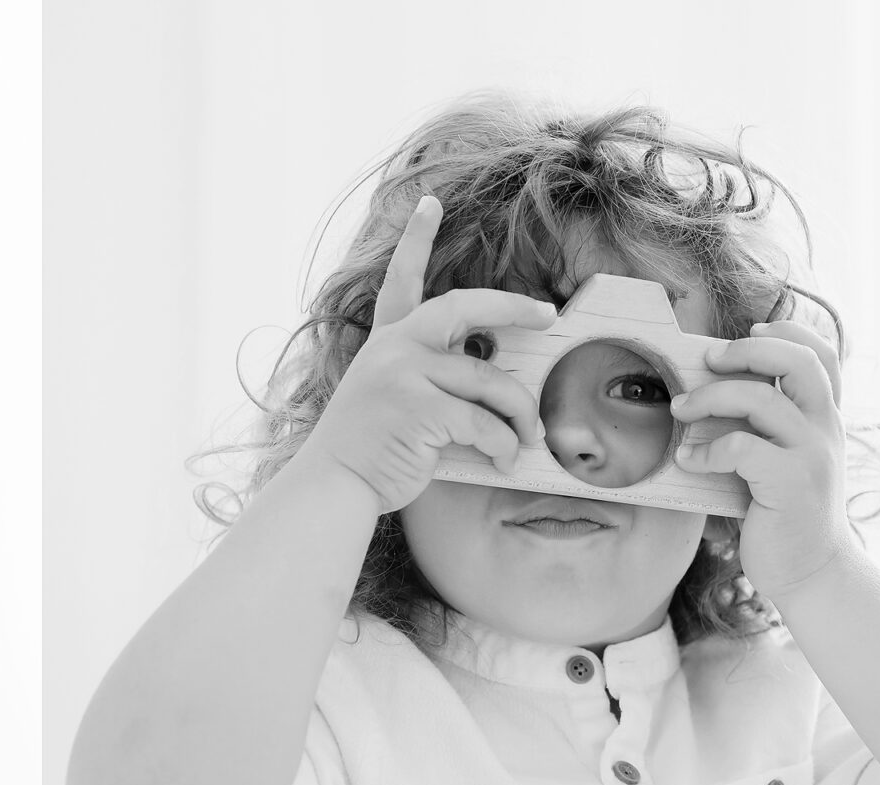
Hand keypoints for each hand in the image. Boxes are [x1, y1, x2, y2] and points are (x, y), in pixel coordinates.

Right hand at [301, 196, 556, 512]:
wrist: (332, 484)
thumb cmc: (370, 449)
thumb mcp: (390, 397)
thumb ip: (427, 376)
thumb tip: (493, 376)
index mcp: (386, 342)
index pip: (401, 281)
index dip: (415, 240)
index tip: (430, 204)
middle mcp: (394, 348)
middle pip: (465, 307)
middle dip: (513, 307)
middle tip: (546, 315)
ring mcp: (404, 374)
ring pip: (491, 382)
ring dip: (520, 415)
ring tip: (529, 436)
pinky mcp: (419, 408)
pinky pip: (485, 422)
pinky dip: (504, 445)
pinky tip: (505, 460)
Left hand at [668, 321, 852, 596]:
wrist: (811, 571)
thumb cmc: (782, 512)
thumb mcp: (781, 459)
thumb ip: (763, 427)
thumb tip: (709, 393)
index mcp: (822, 418)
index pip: (822, 355)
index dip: (788, 331)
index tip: (750, 329)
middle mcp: (824, 428)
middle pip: (798, 361)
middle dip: (748, 350)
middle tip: (709, 360)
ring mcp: (811, 454)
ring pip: (763, 399)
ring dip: (711, 397)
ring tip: (680, 411)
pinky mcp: (790, 483)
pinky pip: (743, 448)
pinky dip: (707, 450)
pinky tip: (688, 462)